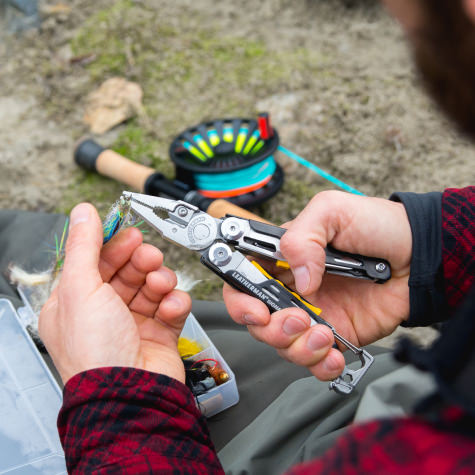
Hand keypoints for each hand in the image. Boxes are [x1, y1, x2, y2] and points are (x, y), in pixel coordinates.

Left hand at [39, 203, 190, 384]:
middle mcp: (104, 313)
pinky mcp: (160, 333)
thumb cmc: (96, 351)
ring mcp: (133, 323)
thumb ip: (84, 245)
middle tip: (149, 255)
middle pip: (127, 272)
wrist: (131, 394)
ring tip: (160, 283)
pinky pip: (171, 306)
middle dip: (140, 261)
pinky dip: (175, 302)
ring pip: (152, 286)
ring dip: (160, 280)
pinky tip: (170, 306)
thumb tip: (82, 212)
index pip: (95, 263)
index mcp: (76, 303)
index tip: (129, 233)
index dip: (113, 245)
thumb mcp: (81, 288)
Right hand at [223, 190, 411, 380]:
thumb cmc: (377, 225)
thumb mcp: (332, 212)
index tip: (254, 310)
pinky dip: (319, 366)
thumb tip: (299, 280)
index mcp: (282, 258)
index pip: (242, 280)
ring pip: (283, 345)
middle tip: (298, 319)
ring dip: (298, 348)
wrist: (420, 255)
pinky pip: (315, 361)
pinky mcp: (335, 335)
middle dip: (271, 329)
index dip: (239, 300)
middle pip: (258, 321)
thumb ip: (303, 237)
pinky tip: (333, 354)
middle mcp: (292, 288)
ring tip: (324, 334)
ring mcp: (313, 314)